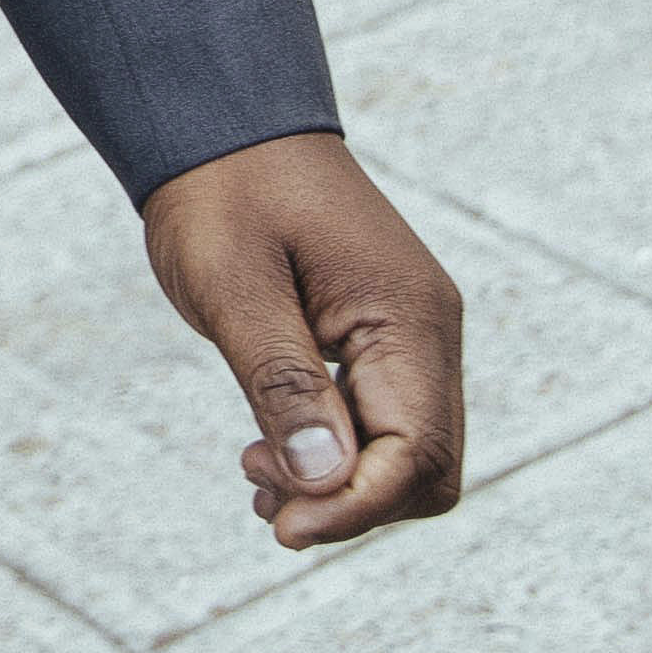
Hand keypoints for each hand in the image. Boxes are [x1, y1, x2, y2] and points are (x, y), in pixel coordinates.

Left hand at [139, 130, 465, 551]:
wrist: (223, 125)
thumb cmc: (223, 194)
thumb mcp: (235, 288)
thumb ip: (283, 383)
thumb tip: (326, 481)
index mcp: (407, 317)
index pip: (417, 453)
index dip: (355, 508)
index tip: (282, 527)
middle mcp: (428, 331)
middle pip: (429, 468)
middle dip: (352, 503)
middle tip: (260, 487)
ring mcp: (411, 335)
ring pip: (410, 455)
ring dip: (342, 485)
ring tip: (255, 470)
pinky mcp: (383, 339)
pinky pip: (384, 423)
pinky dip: (337, 455)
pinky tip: (271, 451)